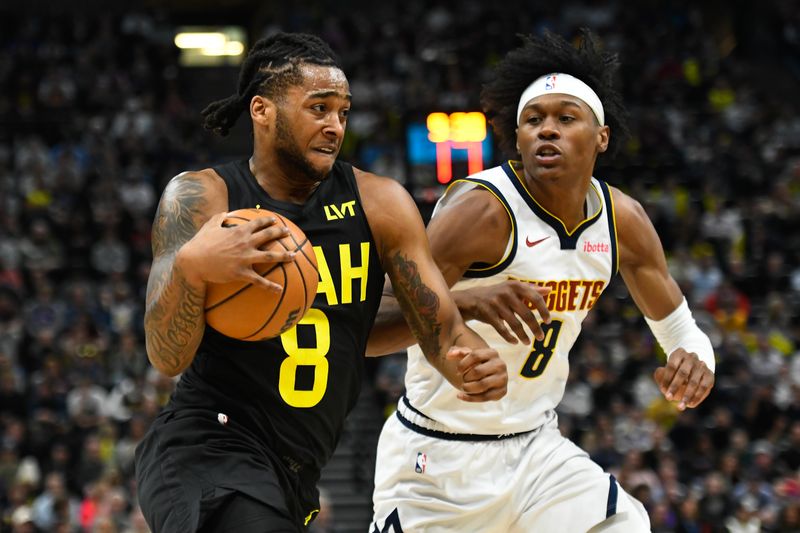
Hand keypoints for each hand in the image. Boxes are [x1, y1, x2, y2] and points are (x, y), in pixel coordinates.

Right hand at [178, 212, 295, 290]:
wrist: (193, 261)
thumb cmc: (200, 243)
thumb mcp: (209, 227)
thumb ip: (218, 218)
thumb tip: (224, 213)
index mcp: (238, 232)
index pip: (257, 223)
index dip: (267, 221)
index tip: (275, 220)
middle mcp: (245, 243)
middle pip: (268, 236)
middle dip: (280, 232)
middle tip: (288, 232)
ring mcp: (244, 258)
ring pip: (270, 257)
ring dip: (284, 256)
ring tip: (294, 256)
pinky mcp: (241, 273)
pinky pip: (259, 281)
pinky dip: (270, 286)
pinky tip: (279, 290)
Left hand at [446, 346, 506, 401]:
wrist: (490, 375)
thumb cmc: (477, 363)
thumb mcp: (468, 356)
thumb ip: (457, 352)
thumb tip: (449, 355)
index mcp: (492, 352)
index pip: (475, 355)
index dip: (462, 364)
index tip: (457, 371)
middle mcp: (500, 364)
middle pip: (477, 371)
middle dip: (466, 377)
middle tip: (464, 379)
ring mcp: (502, 378)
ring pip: (481, 385)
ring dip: (468, 388)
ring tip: (464, 387)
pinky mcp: (502, 391)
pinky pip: (484, 397)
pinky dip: (470, 398)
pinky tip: (460, 396)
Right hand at [454, 281, 550, 344]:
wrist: (472, 298)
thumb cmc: (498, 294)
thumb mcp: (513, 288)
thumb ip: (531, 290)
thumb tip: (549, 290)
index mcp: (516, 285)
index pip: (535, 298)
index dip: (544, 311)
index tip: (548, 322)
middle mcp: (506, 293)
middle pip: (527, 314)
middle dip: (535, 328)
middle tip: (541, 337)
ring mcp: (496, 303)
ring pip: (515, 324)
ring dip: (523, 335)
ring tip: (528, 342)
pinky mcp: (487, 313)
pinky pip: (502, 329)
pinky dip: (509, 337)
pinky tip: (515, 342)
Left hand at [653, 348, 713, 409]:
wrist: (694, 365)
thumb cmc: (676, 369)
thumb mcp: (666, 369)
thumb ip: (661, 375)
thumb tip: (663, 385)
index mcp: (679, 353)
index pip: (671, 366)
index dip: (666, 378)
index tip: (662, 390)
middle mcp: (692, 357)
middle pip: (683, 373)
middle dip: (675, 387)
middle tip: (668, 398)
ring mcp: (702, 365)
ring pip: (694, 382)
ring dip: (686, 395)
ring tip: (680, 406)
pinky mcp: (710, 374)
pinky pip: (704, 387)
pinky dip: (697, 397)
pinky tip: (690, 404)